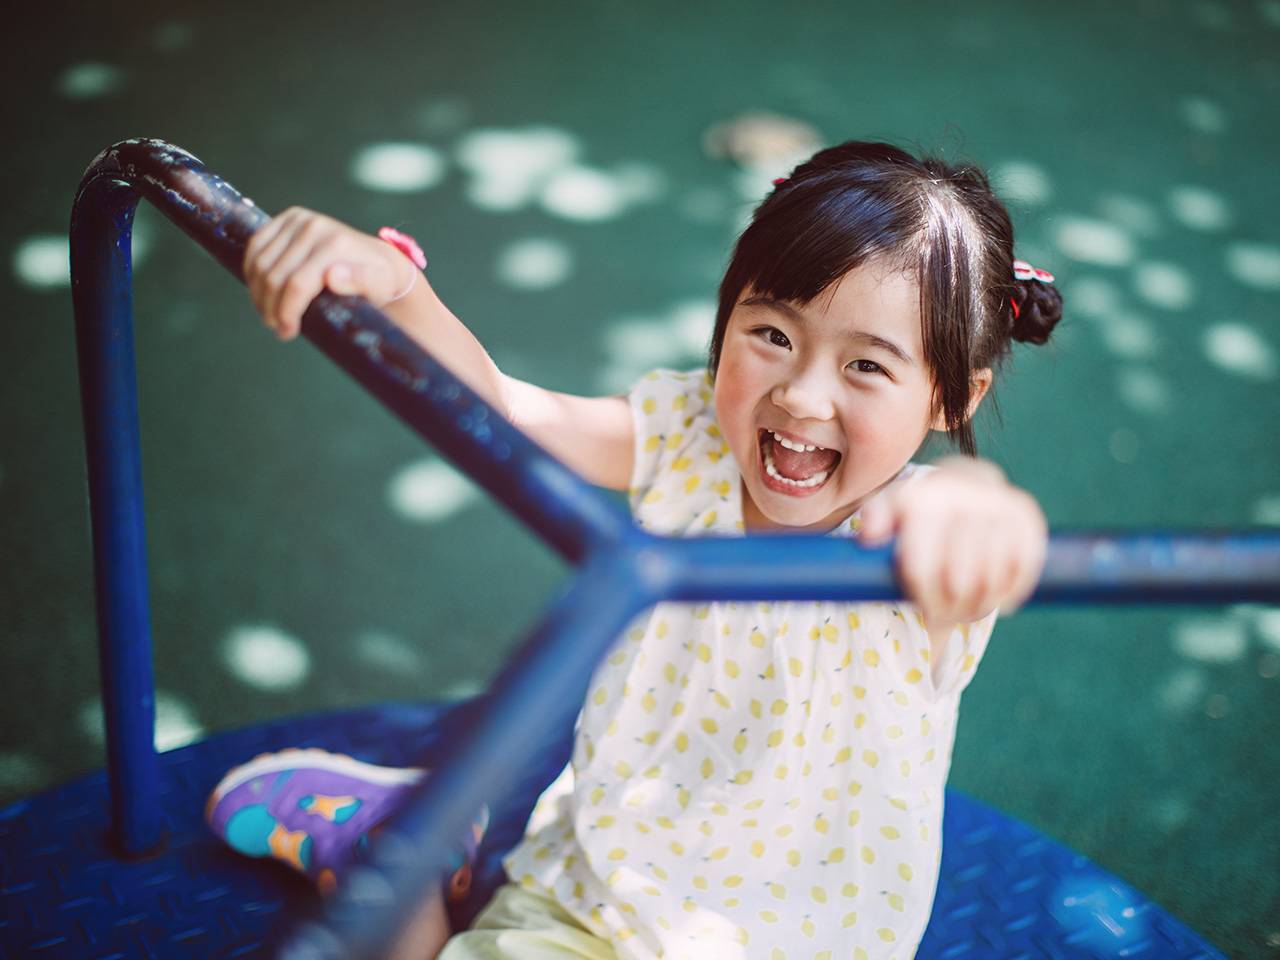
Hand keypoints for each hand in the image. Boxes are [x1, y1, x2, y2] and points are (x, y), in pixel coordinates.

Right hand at [242, 206, 417, 340]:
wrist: (379, 258)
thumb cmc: (379, 280)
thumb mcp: (380, 286)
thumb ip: (361, 282)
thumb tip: (332, 276)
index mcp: (335, 246)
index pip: (297, 284)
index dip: (286, 312)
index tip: (286, 332)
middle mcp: (315, 227)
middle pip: (275, 276)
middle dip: (270, 307)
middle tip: (276, 326)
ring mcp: (300, 219)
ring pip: (261, 263)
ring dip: (258, 293)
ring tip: (269, 313)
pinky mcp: (289, 217)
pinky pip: (256, 245)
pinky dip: (252, 271)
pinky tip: (260, 290)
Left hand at [857, 457, 1046, 630]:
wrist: (968, 482)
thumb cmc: (921, 509)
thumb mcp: (891, 509)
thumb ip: (875, 518)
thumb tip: (870, 537)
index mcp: (927, 499)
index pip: (922, 570)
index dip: (923, 597)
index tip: (924, 605)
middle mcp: (965, 497)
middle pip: (958, 582)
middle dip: (951, 606)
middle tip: (947, 609)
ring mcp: (1001, 506)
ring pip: (991, 581)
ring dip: (980, 604)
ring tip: (968, 605)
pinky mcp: (1028, 519)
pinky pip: (1023, 570)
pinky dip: (1012, 592)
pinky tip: (1002, 601)